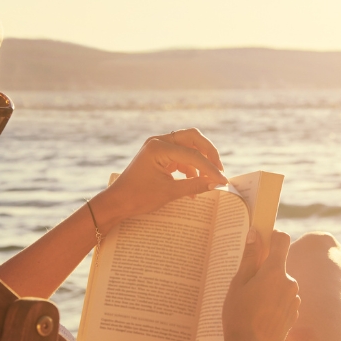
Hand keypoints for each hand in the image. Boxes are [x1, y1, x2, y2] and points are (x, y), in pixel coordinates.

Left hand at [94, 129, 226, 224]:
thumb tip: (216, 183)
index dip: (210, 168)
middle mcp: (159, 141)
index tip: (223, 181)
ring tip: (208, 180)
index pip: (193, 154)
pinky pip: (181, 155)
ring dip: (200, 162)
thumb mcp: (169, 192)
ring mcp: (158, 146)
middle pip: (193, 138)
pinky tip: (194, 184)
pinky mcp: (159, 154)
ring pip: (189, 145)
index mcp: (158, 147)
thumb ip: (195, 185)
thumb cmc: (138, 197)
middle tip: (219, 170)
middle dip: (208, 154)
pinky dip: (190, 168)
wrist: (117, 202)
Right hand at [222, 230, 300, 340]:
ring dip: (269, 287)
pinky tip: (259, 315)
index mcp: (275, 272)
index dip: (272, 236)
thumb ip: (249, 258)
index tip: (261, 240)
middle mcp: (290, 283)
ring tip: (251, 304)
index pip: (282, 240)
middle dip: (265, 269)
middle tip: (246, 284)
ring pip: (281, 284)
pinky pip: (284, 300)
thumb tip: (255, 234)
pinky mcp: (294, 314)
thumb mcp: (238, 284)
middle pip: (279, 265)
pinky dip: (274, 302)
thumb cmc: (239, 316)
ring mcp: (294, 299)